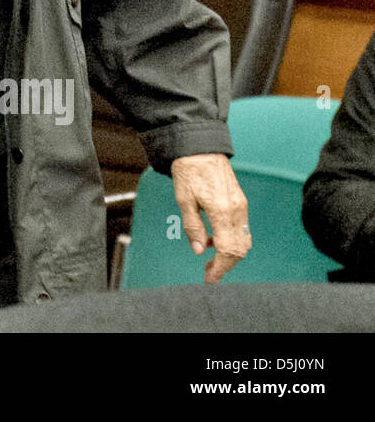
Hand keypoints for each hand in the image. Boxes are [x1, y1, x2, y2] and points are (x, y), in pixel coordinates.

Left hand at [170, 152, 250, 282]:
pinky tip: (213, 238)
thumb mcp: (184, 199)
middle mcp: (237, 210)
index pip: (227, 250)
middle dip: (225, 265)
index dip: (219, 268)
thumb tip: (199, 250)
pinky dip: (231, 239)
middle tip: (208, 272)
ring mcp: (241, 206)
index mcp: (222, 211)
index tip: (209, 279)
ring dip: (229, 253)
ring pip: (243, 241)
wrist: (200, 147)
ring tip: (208, 255)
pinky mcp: (241, 201)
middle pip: (239, 250)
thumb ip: (193, 227)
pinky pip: (241, 228)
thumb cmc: (188, 171)